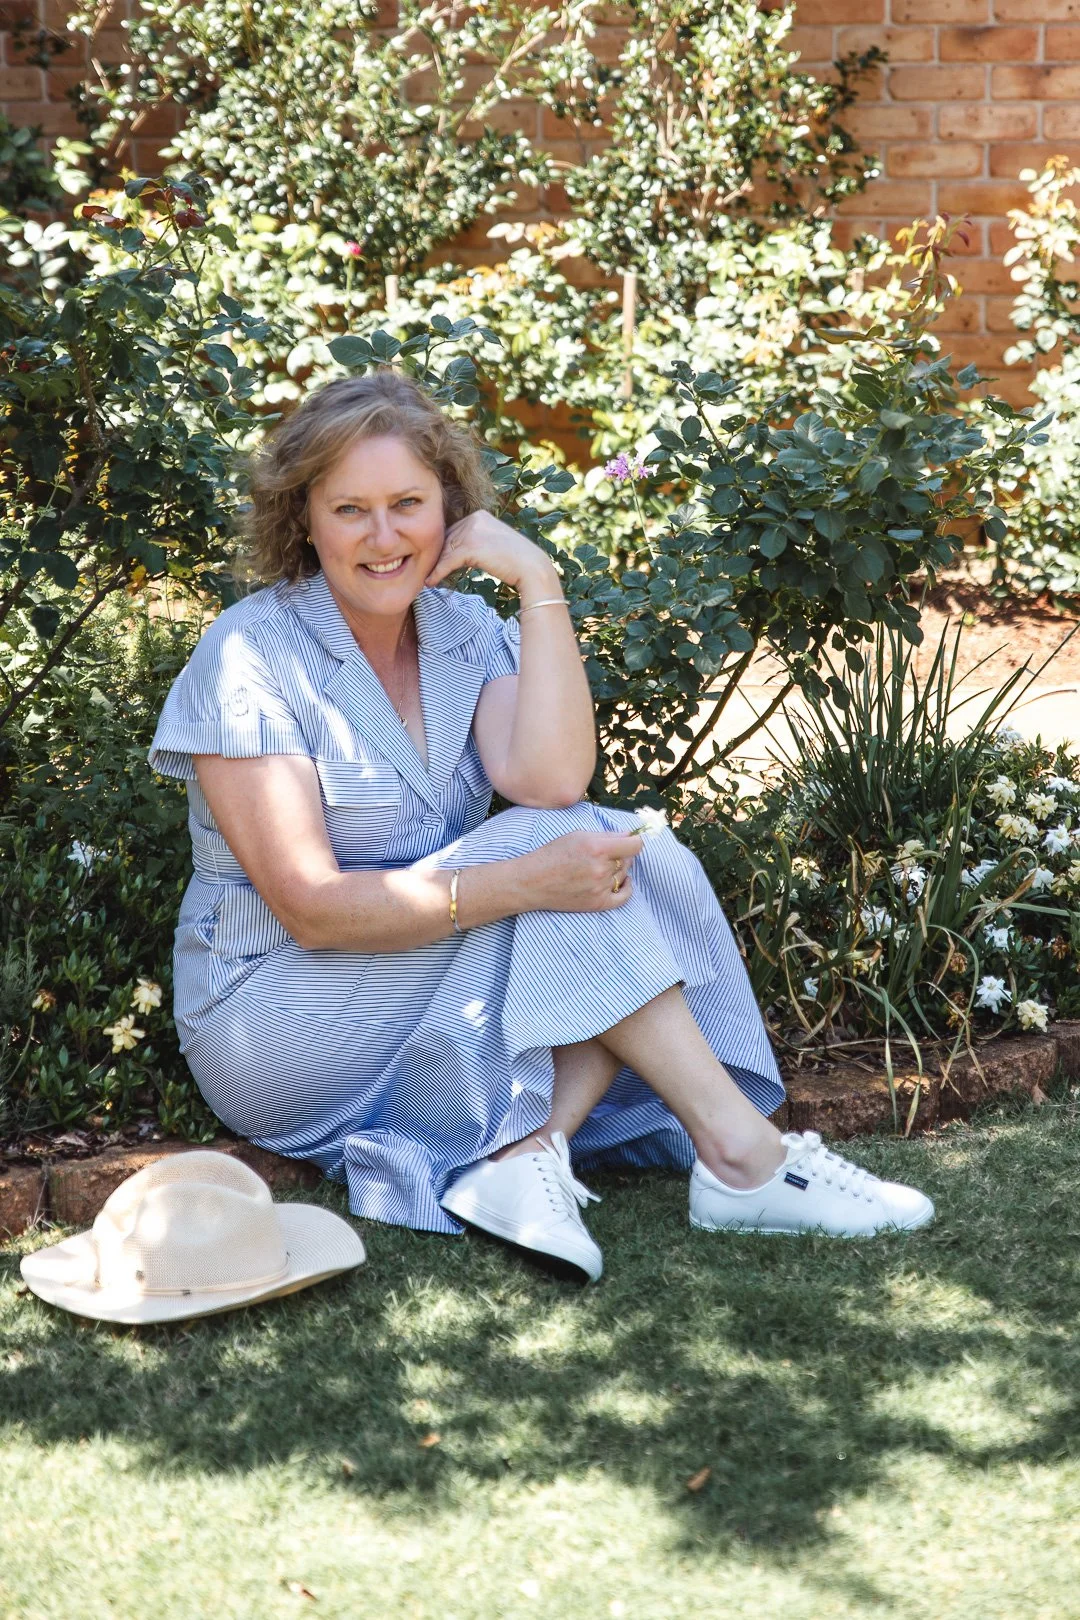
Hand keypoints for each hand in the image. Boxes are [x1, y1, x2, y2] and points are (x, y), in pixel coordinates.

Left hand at [425, 509, 558, 595]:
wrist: (532, 568)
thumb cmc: (516, 561)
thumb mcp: (493, 544)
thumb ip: (475, 543)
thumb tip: (455, 554)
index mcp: (480, 515)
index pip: (453, 531)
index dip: (444, 548)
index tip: (435, 562)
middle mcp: (474, 518)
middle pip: (447, 539)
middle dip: (437, 557)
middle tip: (426, 571)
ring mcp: (472, 531)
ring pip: (445, 551)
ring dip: (434, 567)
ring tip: (426, 578)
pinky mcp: (470, 546)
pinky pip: (447, 561)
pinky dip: (437, 573)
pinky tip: (431, 582)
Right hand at [515, 830, 643, 913]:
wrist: (532, 882)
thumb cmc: (552, 855)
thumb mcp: (577, 836)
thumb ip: (606, 835)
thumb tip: (630, 835)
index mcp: (597, 848)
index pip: (635, 845)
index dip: (635, 841)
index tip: (631, 840)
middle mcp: (601, 869)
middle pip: (629, 860)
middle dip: (622, 854)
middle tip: (605, 853)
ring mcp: (600, 888)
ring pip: (623, 875)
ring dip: (618, 869)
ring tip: (599, 866)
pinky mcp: (597, 903)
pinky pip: (624, 897)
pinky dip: (627, 888)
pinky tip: (623, 881)